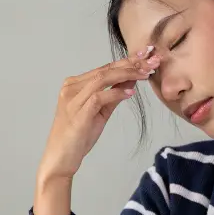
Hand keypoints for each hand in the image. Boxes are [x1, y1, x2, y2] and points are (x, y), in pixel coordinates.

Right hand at [37, 47, 159, 182]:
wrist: (61, 158)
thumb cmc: (78, 136)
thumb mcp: (100, 112)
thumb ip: (114, 95)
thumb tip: (132, 79)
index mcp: (75, 84)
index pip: (105, 68)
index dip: (127, 61)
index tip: (147, 56)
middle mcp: (71, 87)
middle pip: (105, 70)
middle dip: (131, 64)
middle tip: (152, 61)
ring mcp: (73, 99)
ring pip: (102, 78)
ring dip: (127, 74)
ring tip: (145, 74)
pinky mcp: (78, 112)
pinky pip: (99, 97)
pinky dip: (116, 93)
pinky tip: (130, 93)